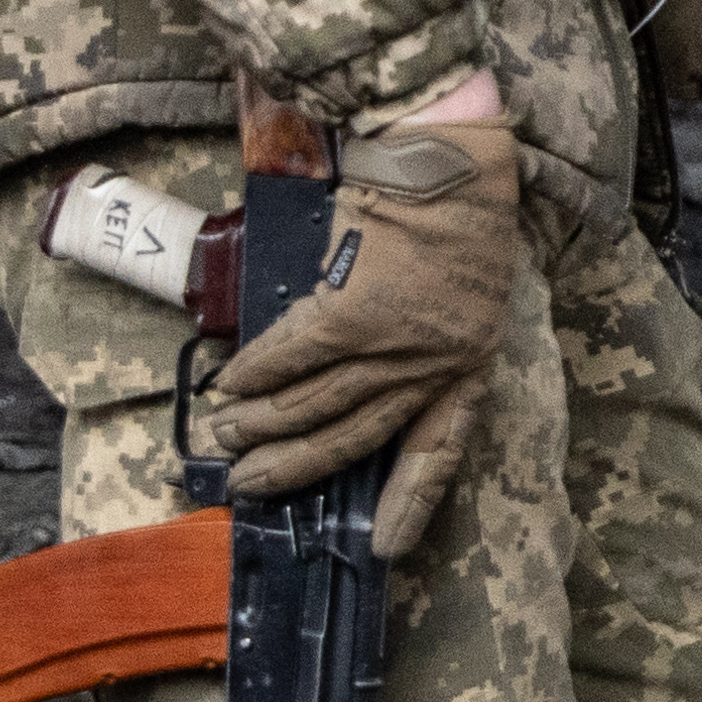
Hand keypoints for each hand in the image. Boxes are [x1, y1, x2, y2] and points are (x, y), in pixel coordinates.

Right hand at [196, 92, 519, 558]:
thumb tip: (342, 377)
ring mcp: (398, 340)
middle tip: (252, 484)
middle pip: (359, 434)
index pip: (442, 449)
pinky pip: (294, 356)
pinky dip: (257, 373)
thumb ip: (414, 339)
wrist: (447, 152)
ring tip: (228, 437)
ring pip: (319, 402)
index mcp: (472, 362)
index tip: (386, 549)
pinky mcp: (356, 310)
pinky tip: (230, 386)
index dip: (412, 501)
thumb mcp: (457, 289)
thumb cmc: (453, 211)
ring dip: (264, 424)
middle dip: (299, 467)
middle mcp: (438, 361)